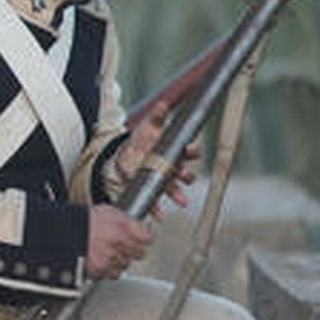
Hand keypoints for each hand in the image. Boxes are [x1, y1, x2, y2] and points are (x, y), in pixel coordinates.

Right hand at [86, 205, 152, 279]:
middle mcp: (119, 244)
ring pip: (126, 264)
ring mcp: (111, 259)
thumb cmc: (81, 221)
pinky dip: (109, 269)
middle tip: (123, 244)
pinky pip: (113, 274)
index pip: (147, 237)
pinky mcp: (102, 271)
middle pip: (140, 253)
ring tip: (109, 252)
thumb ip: (126, 220)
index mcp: (123, 228)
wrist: (61, 234)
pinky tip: (102, 260)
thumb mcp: (107, 211)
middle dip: (133, 249)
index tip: (142, 237)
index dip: (143, 236)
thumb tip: (138, 227)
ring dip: (121, 260)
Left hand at [116, 100, 198, 218]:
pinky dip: (157, 209)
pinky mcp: (149, 188)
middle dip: (187, 176)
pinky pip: (155, 201)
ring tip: (182, 202)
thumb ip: (158, 115)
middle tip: (186, 177)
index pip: (189, 152)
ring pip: (173, 189)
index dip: (192, 151)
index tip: (193, 151)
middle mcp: (171, 167)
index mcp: (174, 151)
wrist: (127, 150)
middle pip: (185, 173)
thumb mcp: (149, 125)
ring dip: (178, 195)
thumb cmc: (143, 138)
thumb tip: (163, 104)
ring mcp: (161, 179)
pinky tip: (159, 216)